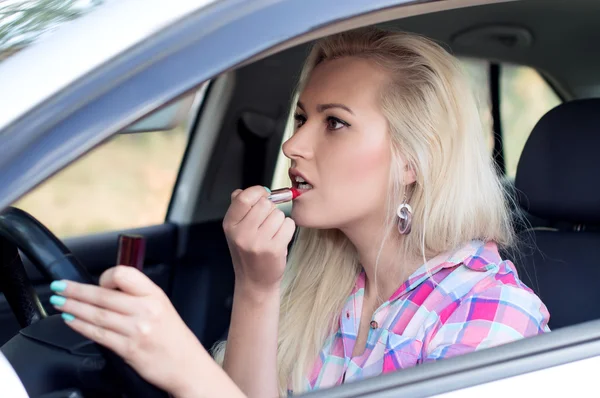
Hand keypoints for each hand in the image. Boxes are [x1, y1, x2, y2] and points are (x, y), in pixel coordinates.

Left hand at [50, 266, 209, 396]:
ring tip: (59, 302)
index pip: (124, 275)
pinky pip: (98, 334)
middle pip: (104, 296)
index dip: (106, 276)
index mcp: (155, 295)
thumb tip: (107, 290)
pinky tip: (71, 320)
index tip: (96, 280)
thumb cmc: (173, 337)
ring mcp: (137, 330)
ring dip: (73, 307)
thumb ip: (138, 296)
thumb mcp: (162, 306)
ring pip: (97, 315)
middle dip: (76, 291)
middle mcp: (146, 310)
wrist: (187, 365)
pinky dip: (81, 326)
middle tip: (59, 286)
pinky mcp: (128, 350)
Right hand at [222, 186, 295, 292]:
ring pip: (278, 214)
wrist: (254, 282)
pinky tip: (280, 239)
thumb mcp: (236, 231)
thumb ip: (238, 209)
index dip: (257, 192)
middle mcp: (241, 233)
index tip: (264, 194)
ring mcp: (257, 242)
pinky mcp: (274, 249)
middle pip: (265, 204)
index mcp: (230, 225)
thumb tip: (242, 191)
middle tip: (266, 223)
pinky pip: (289, 224)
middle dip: (270, 210)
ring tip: (272, 234)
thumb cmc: (248, 254)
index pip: (243, 197)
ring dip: (279, 221)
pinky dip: (288, 229)